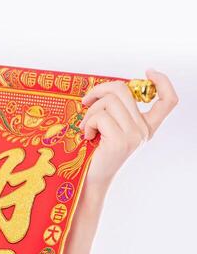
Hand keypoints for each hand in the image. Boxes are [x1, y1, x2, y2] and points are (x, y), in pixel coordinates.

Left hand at [80, 69, 177, 191]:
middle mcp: (144, 130)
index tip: (148, 72)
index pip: (169, 100)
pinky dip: (87, 123)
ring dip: (90, 112)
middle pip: (123, 90)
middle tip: (86, 102)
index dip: (163, 81)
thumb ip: (116, 112)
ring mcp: (134, 135)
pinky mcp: (120, 141)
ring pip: (109, 101)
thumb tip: (104, 91)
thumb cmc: (95, 154)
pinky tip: (87, 136)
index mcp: (146, 126)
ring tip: (85, 127)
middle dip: (100, 90)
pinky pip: (100, 116)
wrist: (91, 182)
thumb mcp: (111, 130)